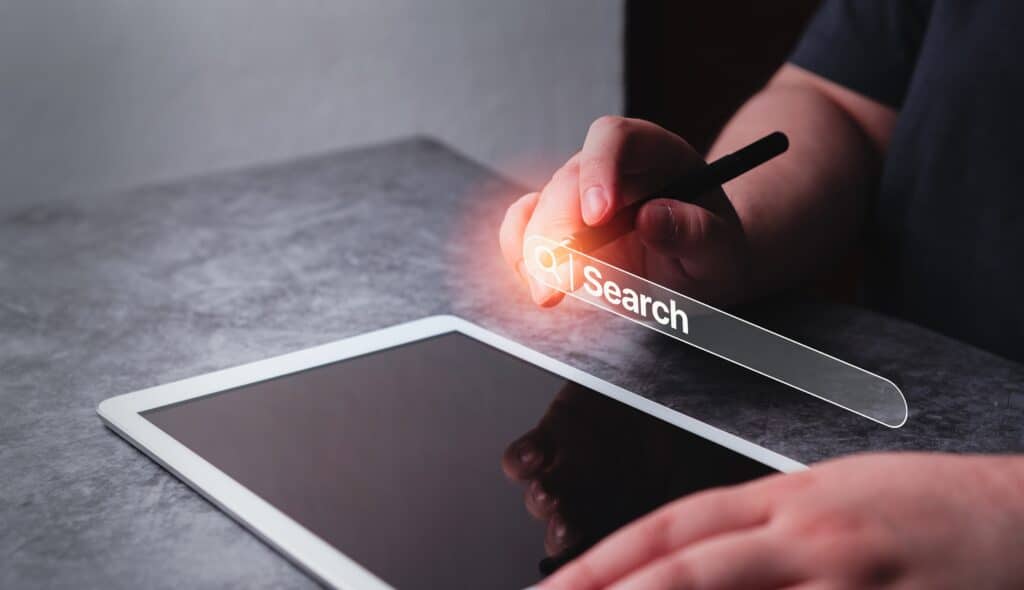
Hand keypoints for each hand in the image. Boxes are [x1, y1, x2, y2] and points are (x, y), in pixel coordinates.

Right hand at [499, 116, 751, 307]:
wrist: (696, 266)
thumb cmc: (712, 250)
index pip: (614, 139)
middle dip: (558, 231)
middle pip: (567, 181)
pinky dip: (521, 258)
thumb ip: (697, 233)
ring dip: (536, 253)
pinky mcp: (554, 225)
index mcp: (653, 152)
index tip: (596, 217)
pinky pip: (523, 231)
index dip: (598, 170)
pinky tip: (536, 282)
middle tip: (563, 279)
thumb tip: (653, 218)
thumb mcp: (722, 248)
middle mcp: (606, 166)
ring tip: (550, 294)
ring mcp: (575, 194)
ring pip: (539, 209)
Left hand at [501, 384, 686, 565]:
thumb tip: (687, 543)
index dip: (595, 557)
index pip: (604, 549)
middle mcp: (598, 498)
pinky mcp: (553, 433)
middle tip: (567, 532)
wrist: (684, 376)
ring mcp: (572, 468)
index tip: (598, 559)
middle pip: (569, 531)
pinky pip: (524, 457)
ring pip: (544, 497)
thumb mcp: (705, 481)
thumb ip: (688, 516)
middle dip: (564, 534)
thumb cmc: (702, 431)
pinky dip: (522, 460)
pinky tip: (532, 456)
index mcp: (631, 516)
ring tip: (548, 494)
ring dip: (542, 500)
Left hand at [540, 453, 1023, 588]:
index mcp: (789, 499)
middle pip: (687, 570)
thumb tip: (694, 555)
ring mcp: (847, 584)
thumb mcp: (835, 497)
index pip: (673, 526)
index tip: (556, 588)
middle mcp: (809, 538)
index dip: (605, 559)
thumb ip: (763, 526)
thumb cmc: (931, 511)